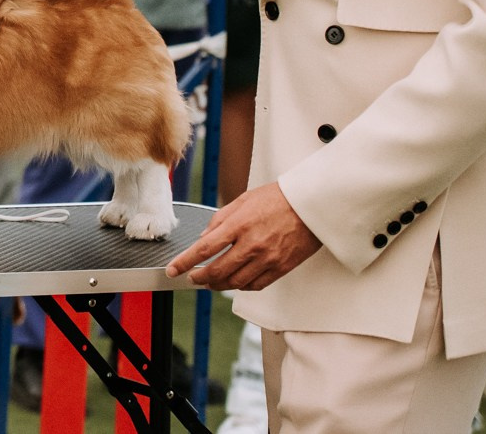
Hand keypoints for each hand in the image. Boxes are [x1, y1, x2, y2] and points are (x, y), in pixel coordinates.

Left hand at [166, 182, 320, 290]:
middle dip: (199, 277)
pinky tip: (235, 282)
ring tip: (210, 282)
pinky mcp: (281, 268)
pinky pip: (256, 285)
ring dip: (218, 285)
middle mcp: (252, 244)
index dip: (185, 262)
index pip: (205, 248)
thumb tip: (203, 238)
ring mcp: (267, 258)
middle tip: (192, 278)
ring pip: (236, 282)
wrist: (311, 206)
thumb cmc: (278, 198)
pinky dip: (241, 286)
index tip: (174, 270)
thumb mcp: (243, 200)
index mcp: (239, 224)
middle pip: (218, 270)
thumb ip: (220, 219)